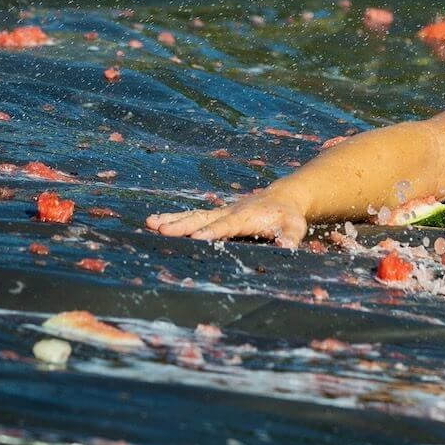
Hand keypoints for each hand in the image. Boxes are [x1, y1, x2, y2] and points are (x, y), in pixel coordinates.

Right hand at [146, 186, 309, 248]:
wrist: (283, 197)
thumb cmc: (288, 216)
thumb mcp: (295, 227)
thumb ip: (291, 237)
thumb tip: (287, 247)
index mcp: (246, 217)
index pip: (227, 225)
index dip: (212, 231)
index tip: (196, 237)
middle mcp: (229, 212)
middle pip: (203, 219)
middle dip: (183, 225)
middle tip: (162, 231)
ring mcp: (220, 211)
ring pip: (193, 215)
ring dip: (172, 220)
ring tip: (149, 224)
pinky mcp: (215, 213)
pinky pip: (192, 215)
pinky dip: (173, 218)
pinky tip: (154, 222)